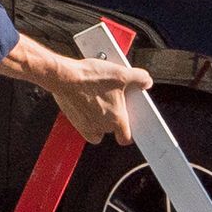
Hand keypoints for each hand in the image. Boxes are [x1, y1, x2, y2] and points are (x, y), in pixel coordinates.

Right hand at [0, 34, 147, 144]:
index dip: (128, 134)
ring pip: (97, 128)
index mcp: (116, 119)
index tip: (128, 127)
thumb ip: (138, 78)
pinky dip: (85, 118)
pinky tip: (86, 103)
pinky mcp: (74, 120)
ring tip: (99, 101)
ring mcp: (86, 125)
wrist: (65, 77)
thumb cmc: (90, 78)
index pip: (126, 138)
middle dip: (112, 118)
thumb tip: (146, 81)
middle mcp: (102, 126)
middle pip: (111, 130)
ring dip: (99, 119)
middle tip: (112, 102)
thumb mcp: (121, 73)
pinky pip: (83, 126)